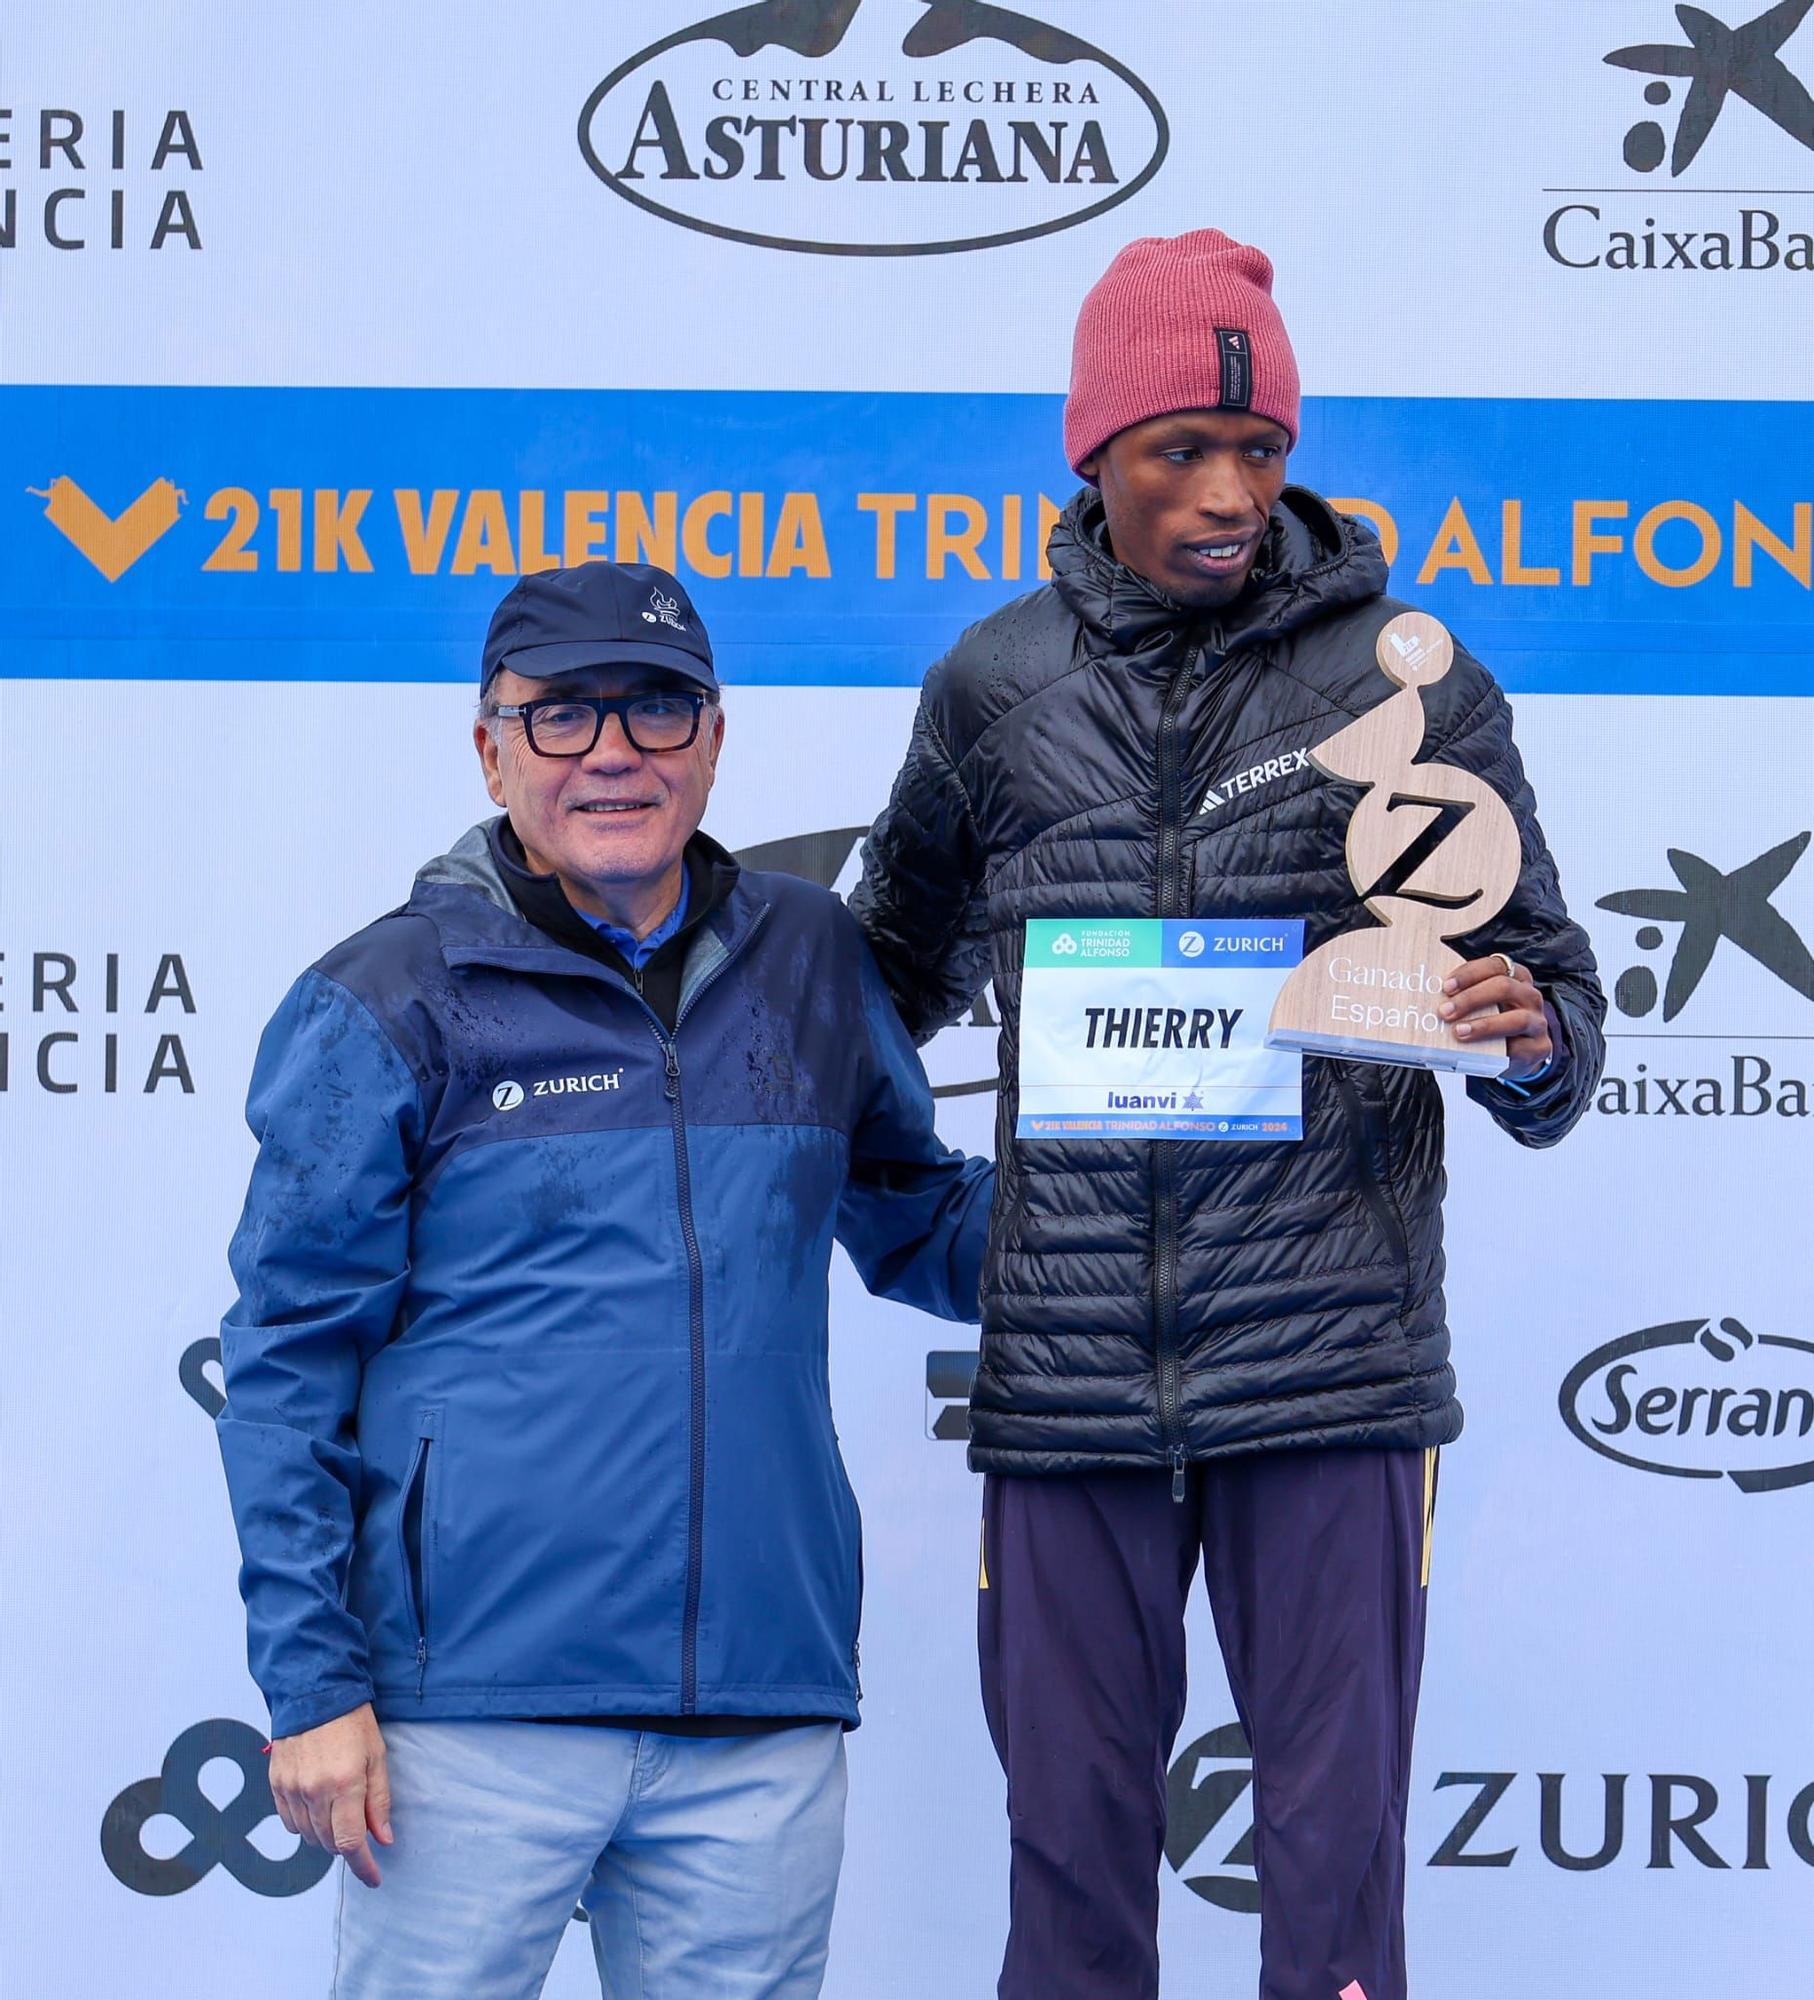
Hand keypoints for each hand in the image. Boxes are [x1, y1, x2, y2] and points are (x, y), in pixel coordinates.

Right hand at [267, 1703, 392, 1887]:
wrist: (314, 1693)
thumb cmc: (352, 1721)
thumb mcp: (377, 1757)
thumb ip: (379, 1801)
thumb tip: (383, 1838)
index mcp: (344, 1784)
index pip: (350, 1842)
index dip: (363, 1866)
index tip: (373, 1878)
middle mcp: (313, 1791)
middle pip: (328, 1843)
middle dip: (347, 1846)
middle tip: (361, 1831)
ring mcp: (290, 1789)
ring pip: (308, 1836)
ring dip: (326, 1836)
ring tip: (340, 1813)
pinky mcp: (275, 1784)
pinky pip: (289, 1821)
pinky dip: (305, 1824)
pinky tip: (318, 1808)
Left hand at [1439, 954, 1556, 1080]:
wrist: (1517, 1053)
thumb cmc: (1492, 1020)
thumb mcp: (1481, 1004)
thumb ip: (1463, 996)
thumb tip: (1427, 996)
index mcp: (1515, 977)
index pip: (1495, 965)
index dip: (1469, 974)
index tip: (1446, 986)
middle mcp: (1530, 996)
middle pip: (1504, 987)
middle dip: (1471, 998)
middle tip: (1444, 1011)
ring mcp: (1538, 1022)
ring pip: (1516, 1018)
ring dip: (1484, 1025)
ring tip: (1458, 1032)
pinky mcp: (1540, 1047)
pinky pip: (1520, 1048)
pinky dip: (1499, 1049)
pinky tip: (1480, 1052)